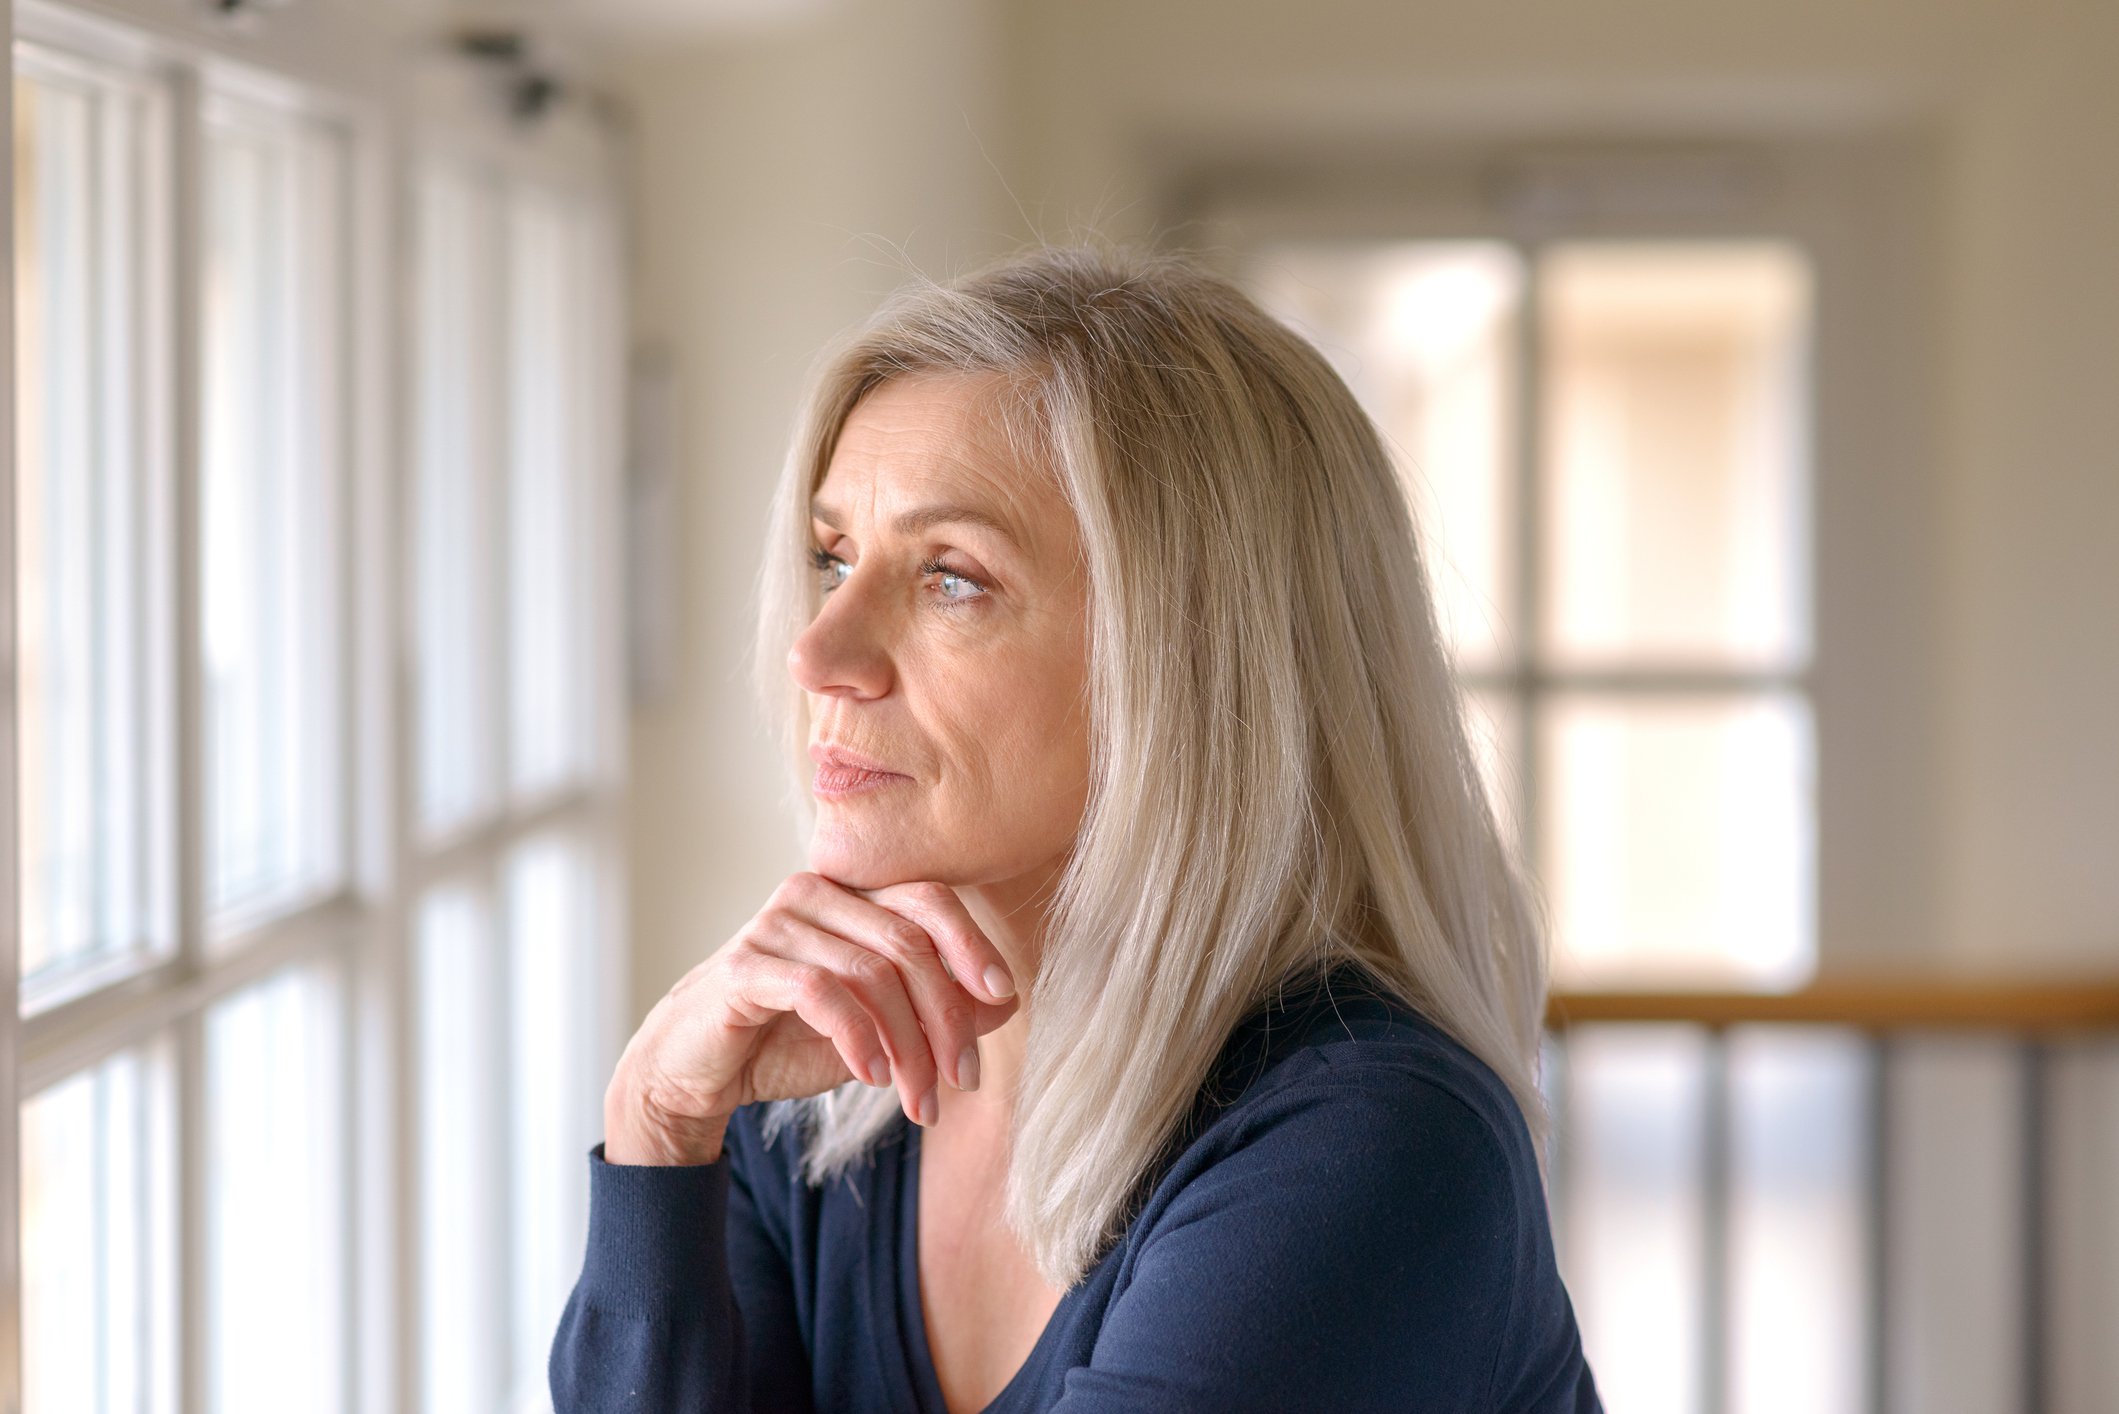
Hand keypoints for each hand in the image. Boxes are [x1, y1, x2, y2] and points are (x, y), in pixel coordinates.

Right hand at [604, 873, 1019, 1163]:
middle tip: (963, 1080)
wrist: (698, 1072)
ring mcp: (776, 925)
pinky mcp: (746, 966)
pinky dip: (858, 1037)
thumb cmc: (789, 1040)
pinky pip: (822, 993)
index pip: (928, 898)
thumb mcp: (879, 1030)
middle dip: (945, 1018)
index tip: (1003, 995)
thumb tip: (1006, 1001)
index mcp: (851, 896)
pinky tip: (872, 1076)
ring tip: (919, 1100)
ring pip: (871, 974)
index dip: (971, 944)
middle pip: (907, 943)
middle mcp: (815, 895)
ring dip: (908, 1047)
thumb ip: (935, 1009)